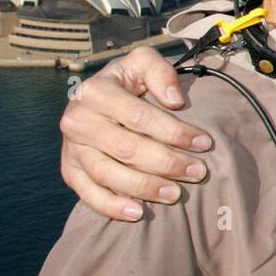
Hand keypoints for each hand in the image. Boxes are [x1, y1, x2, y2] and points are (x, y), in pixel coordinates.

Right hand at [60, 46, 213, 220]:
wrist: (96, 99)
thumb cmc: (128, 82)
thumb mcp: (143, 63)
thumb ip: (160, 72)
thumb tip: (175, 100)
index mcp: (96, 91)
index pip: (140, 116)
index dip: (174, 131)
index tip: (204, 143)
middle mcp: (78, 120)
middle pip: (127, 148)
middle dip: (167, 162)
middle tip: (198, 172)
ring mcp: (71, 148)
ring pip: (108, 173)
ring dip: (145, 187)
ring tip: (175, 194)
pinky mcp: (70, 171)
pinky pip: (88, 194)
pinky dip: (112, 206)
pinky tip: (138, 212)